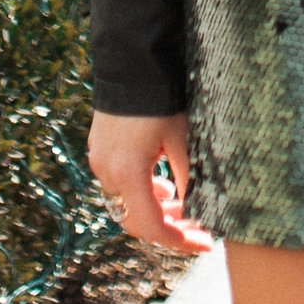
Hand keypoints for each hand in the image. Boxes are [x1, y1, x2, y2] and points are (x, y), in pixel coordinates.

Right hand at [89, 109, 212, 253]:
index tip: (204, 243)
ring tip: (179, 201)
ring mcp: (99, 159)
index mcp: (128, 174)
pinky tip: (161, 180)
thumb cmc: (162, 99)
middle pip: (134, 220)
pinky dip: (140, 190)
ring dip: (153, 208)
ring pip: (126, 202)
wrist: (132, 61)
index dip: (180, 241)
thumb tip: (202, 211)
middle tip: (195, 225)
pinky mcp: (99, 148)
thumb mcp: (183, 140)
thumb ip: (191, 179)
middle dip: (167, 227)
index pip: (153, 227)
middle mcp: (107, 171)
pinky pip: (118, 183)